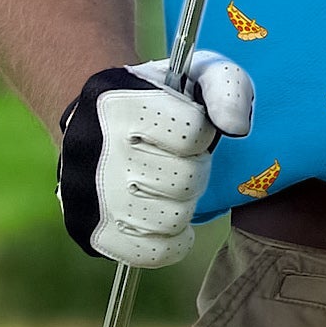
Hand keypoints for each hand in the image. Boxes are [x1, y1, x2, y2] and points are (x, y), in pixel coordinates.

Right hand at [56, 51, 254, 266]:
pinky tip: (167, 216)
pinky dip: (171, 241)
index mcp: (121, 104)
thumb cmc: (159, 96)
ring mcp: (88, 198)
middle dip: (195, 168)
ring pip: (172, 219)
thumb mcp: (197, 72)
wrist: (95, 119)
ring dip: (183, 203)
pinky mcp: (90, 233)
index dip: (202, 132)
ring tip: (170, 185)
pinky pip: (152, 254)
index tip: (190, 127)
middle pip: (185, 181)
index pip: (192, 133)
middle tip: (180, 159)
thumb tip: (236, 128)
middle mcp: (96, 151)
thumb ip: (228, 88)